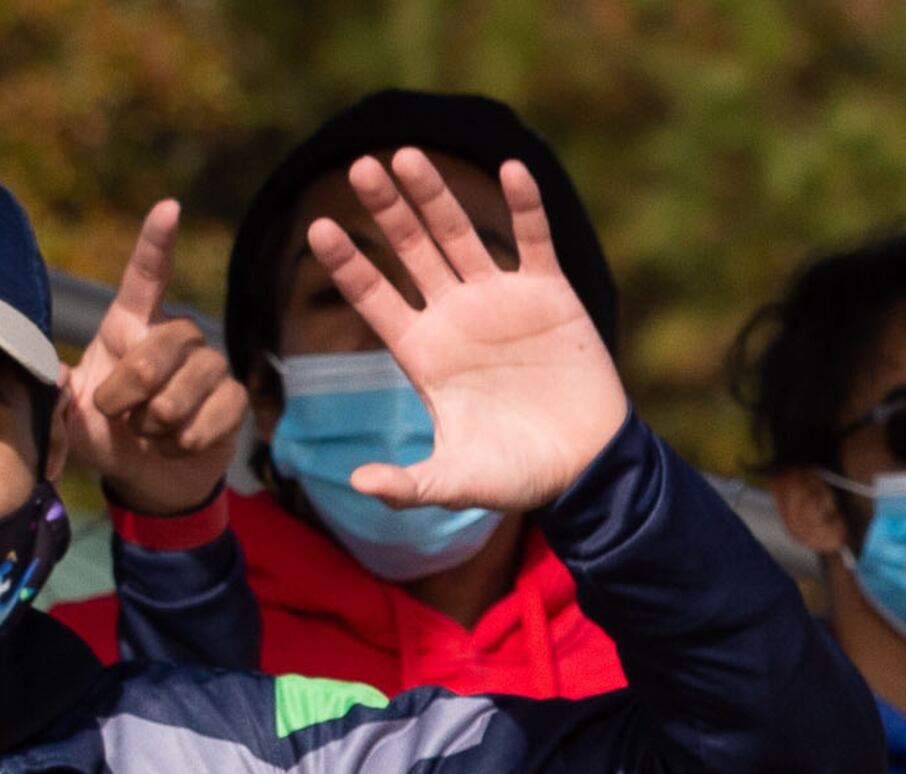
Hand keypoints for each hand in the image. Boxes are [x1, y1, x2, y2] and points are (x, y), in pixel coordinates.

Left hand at [59, 202, 247, 517]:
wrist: (145, 478)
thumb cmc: (104, 435)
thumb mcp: (68, 417)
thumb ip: (56, 393)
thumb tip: (51, 370)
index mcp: (131, 325)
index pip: (147, 276)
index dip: (157, 242)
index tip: (168, 208)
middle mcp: (175, 335)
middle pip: (160, 348)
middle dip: (131, 391)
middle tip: (118, 415)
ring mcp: (209, 366)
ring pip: (186, 388)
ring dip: (157, 423)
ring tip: (148, 433)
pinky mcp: (233, 399)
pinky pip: (214, 415)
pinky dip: (186, 441)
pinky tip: (175, 445)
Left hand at [304, 152, 627, 514]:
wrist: (587, 468)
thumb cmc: (518, 476)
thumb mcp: (459, 483)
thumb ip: (410, 485)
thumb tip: (356, 486)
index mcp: (424, 353)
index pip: (375, 298)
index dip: (349, 265)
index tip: (318, 229)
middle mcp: (455, 316)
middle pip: (411, 251)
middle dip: (386, 211)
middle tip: (360, 168)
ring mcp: (500, 299)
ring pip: (460, 233)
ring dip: (436, 195)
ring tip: (407, 155)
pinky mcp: (549, 294)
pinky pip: (533, 239)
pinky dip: (525, 206)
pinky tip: (510, 169)